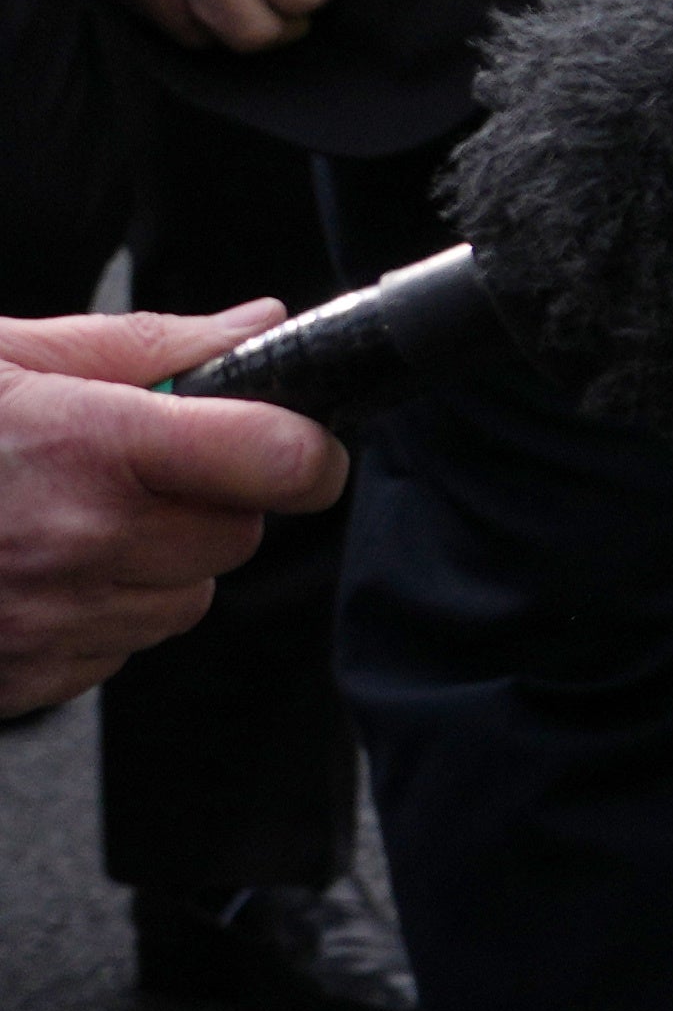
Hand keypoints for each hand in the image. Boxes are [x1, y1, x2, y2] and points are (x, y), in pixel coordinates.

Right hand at [0, 313, 347, 714]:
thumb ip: (140, 346)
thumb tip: (258, 328)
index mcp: (86, 448)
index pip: (277, 459)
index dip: (304, 447)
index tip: (292, 438)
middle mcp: (79, 544)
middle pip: (236, 537)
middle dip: (205, 500)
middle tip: (125, 467)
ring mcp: (47, 625)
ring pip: (181, 601)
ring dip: (149, 562)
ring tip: (55, 517)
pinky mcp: (20, 682)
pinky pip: (113, 652)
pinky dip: (92, 617)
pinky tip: (23, 572)